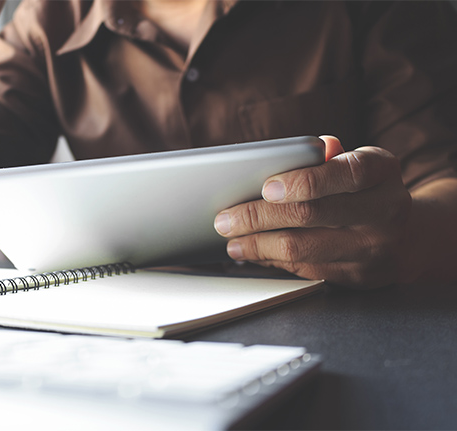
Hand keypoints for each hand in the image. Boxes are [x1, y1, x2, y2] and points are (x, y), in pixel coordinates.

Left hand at [214, 136, 412, 287]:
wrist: (409, 238)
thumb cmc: (368, 191)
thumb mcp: (359, 164)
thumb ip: (330, 157)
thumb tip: (315, 147)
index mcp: (382, 172)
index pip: (345, 173)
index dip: (304, 181)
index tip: (266, 187)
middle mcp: (383, 211)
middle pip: (311, 215)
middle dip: (258, 217)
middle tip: (225, 219)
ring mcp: (372, 248)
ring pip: (302, 249)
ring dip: (257, 245)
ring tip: (231, 240)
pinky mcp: (356, 276)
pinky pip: (304, 269)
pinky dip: (271, 260)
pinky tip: (252, 253)